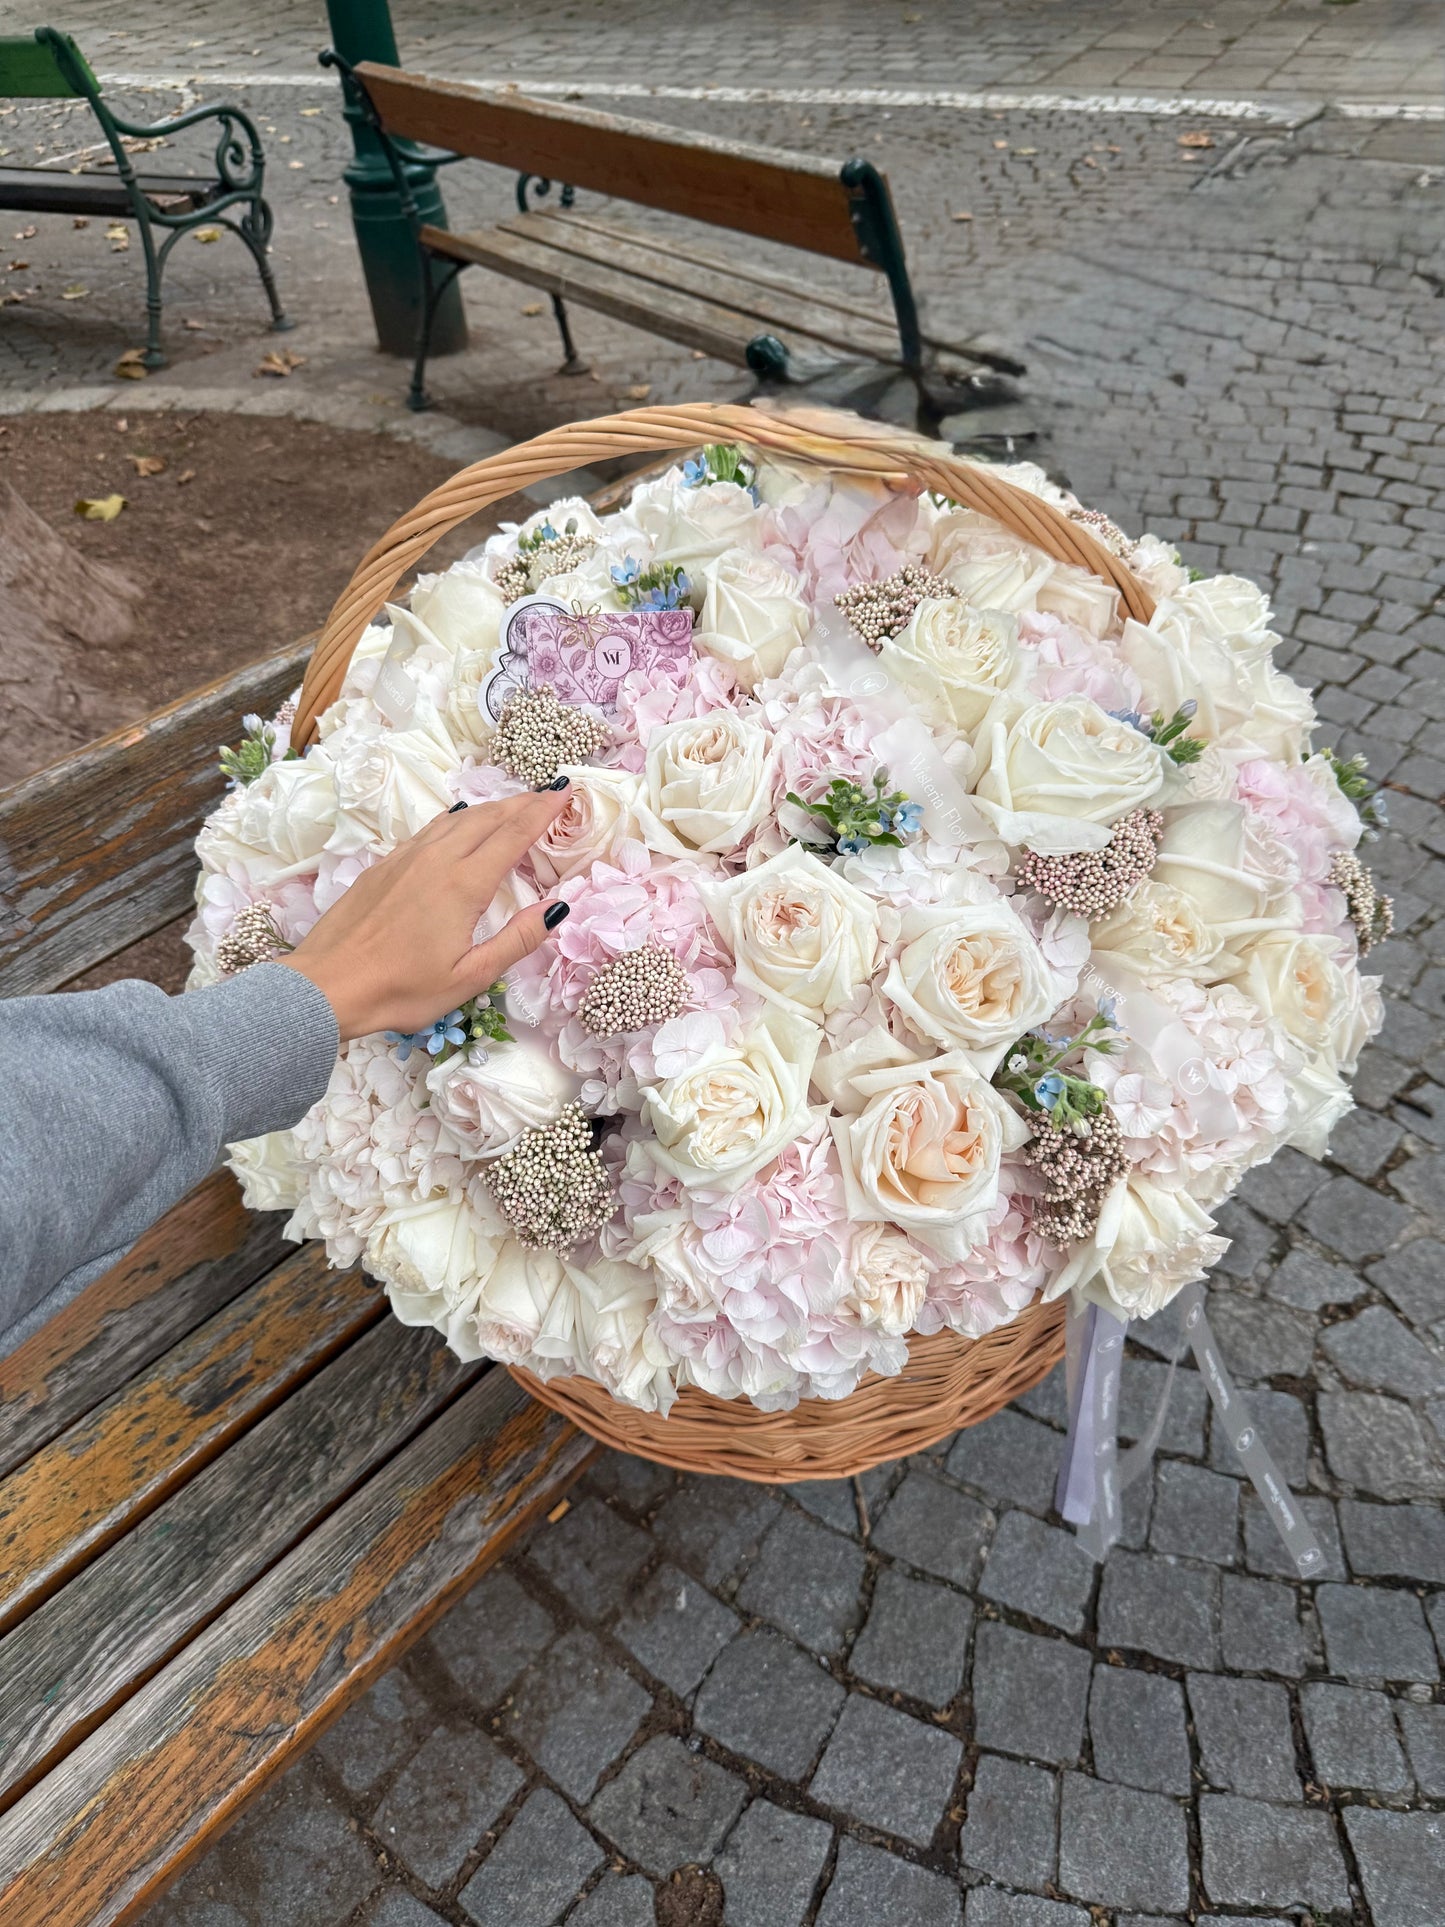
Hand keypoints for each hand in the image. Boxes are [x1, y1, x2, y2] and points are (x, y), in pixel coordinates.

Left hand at [279, 790, 570, 1041]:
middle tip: (549, 794)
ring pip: (457, 819)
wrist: (326, 985)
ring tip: (513, 805)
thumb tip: (556, 907)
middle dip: (522, 803)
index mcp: (463, 885)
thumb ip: (516, 940)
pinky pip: (430, 829)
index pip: (513, 835)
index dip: (542, 811)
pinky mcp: (384, 866)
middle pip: (487, 818)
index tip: (565, 791)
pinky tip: (459, 822)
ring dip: (490, 808)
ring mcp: (406, 859)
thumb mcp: (470, 977)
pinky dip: (457, 819)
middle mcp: (436, 860)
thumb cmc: (402, 989)